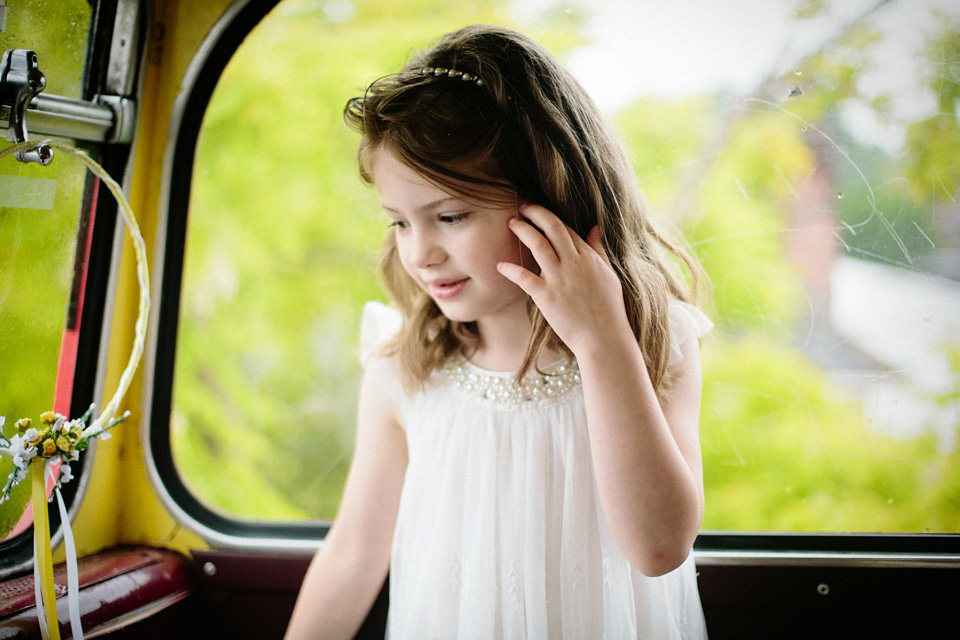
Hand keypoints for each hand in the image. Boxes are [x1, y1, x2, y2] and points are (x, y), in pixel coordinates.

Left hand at [497, 205, 631, 356]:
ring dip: (522, 230)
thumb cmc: (608, 309)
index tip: (538, 212)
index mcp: (588, 257)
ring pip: (537, 244)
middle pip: (552, 227)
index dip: (550, 217)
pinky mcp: (546, 296)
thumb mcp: (608, 274)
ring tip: (512, 223)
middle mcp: (573, 263)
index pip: (567, 229)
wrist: (604, 338)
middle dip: (535, 213)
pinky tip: (500, 265)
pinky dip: (510, 269)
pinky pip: (524, 277)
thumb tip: (596, 228)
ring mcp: (559, 278)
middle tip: (522, 206)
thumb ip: (598, 250)